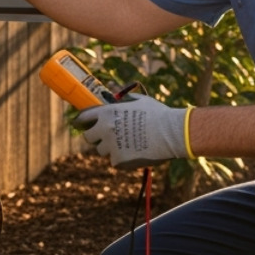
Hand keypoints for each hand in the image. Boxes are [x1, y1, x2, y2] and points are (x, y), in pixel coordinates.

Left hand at [74, 95, 190, 170]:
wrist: (172, 133)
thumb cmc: (157, 114)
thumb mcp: (138, 101)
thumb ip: (122, 100)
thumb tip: (113, 94)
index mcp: (107, 113)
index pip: (83, 117)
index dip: (82, 121)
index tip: (81, 124)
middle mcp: (105, 129)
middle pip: (89, 137)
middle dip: (96, 136)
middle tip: (108, 136)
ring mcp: (111, 146)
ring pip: (102, 150)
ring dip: (110, 147)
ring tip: (129, 143)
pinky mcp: (119, 161)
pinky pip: (115, 160)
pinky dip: (122, 158)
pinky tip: (135, 151)